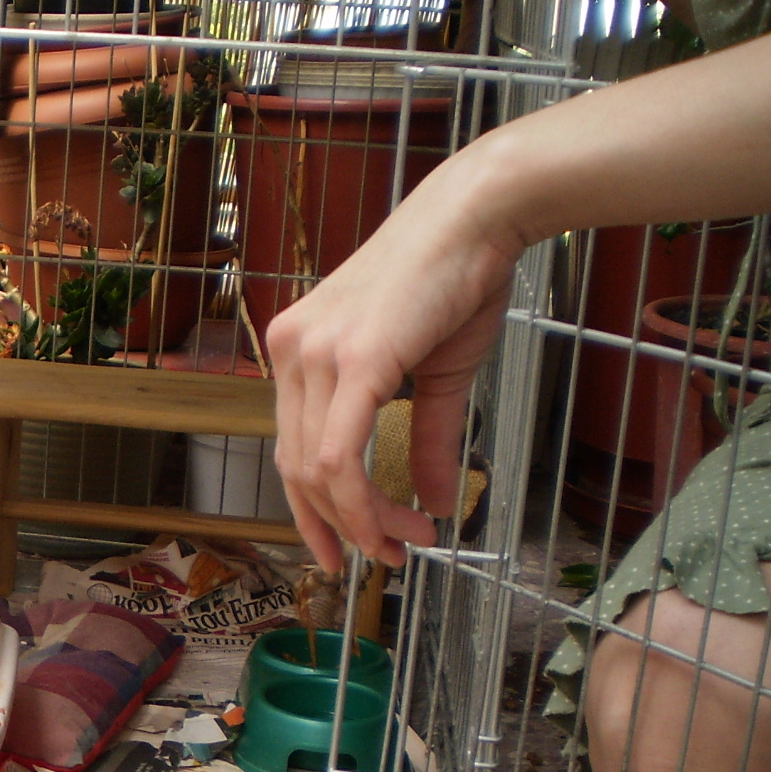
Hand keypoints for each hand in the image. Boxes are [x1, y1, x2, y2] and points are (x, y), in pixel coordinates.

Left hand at [266, 151, 523, 571]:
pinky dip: (364, 502)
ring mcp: (313, 353)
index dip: (316, 509)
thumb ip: (425, 440)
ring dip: (362, 520)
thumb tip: (436, 501)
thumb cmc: (456, 281)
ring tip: (407, 541)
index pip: (292, 449)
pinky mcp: (350, 359)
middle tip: (388, 555)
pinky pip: (339, 456)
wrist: (479, 216)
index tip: (347, 548)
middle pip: (298, 468)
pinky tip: (400, 521)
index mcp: (297, 351)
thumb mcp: (433, 375)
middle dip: (342, 525)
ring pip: (317, 471)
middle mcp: (291, 352)